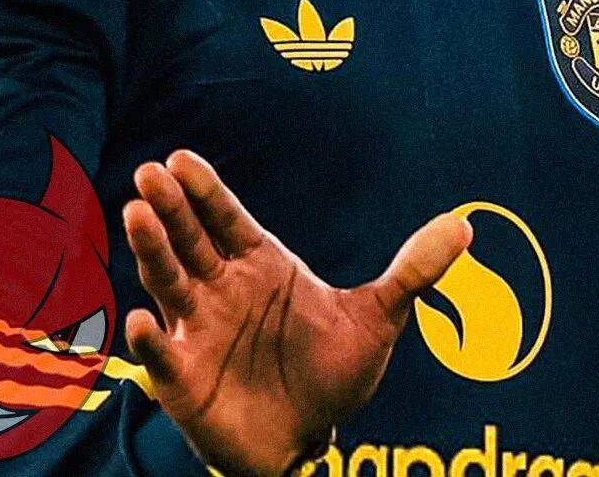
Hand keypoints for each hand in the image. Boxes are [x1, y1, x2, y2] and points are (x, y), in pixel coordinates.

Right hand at [123, 151, 470, 476]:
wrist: (310, 441)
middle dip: (169, 206)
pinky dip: (148, 341)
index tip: (183, 158)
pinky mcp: (186, 380)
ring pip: (169, 282)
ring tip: (135, 215)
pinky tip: (139, 322)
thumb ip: (414, 270)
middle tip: (150, 174)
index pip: (226, 217)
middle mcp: (222, 288)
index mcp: (260, 264)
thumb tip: (464, 225)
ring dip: (151, 251)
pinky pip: (162, 357)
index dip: (205, 189)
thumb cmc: (333, 370)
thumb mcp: (379, 318)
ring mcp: (199, 331)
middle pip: (190, 238)